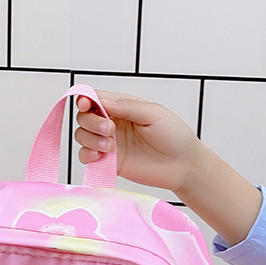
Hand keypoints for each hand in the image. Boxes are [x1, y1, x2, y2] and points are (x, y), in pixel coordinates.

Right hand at [76, 90, 261, 244]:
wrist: (183, 166)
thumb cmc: (175, 136)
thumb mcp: (154, 113)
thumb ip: (127, 107)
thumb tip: (102, 102)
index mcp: (123, 106)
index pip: (95, 98)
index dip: (85, 99)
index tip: (87, 105)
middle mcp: (113, 123)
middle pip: (84, 117)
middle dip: (91, 122)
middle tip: (110, 130)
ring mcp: (109, 143)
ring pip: (82, 136)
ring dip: (90, 139)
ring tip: (109, 147)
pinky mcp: (109, 162)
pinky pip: (86, 156)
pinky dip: (87, 155)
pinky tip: (100, 157)